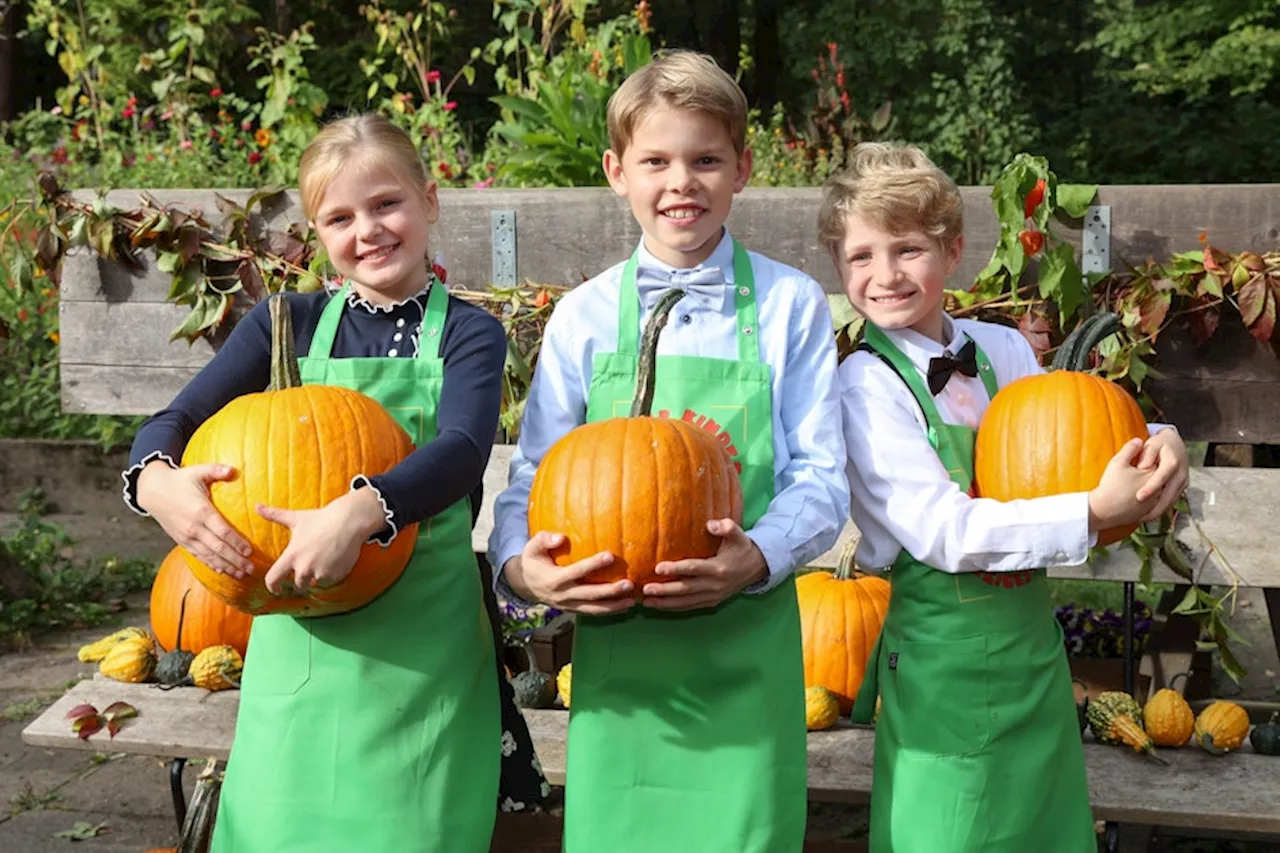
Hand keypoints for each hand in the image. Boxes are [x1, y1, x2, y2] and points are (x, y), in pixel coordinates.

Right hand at [137, 460, 253, 576]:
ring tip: (241, 574)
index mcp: (202, 511)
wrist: (152, 490)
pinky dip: (210, 564)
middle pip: (218, 548)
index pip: (223, 531)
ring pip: (209, 555)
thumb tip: (233, 469)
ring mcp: (187, 536)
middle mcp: (194, 527)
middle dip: (235, 560)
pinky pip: (198, 555)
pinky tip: (222, 571)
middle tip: (251, 568)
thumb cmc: (180, 479)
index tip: (250, 551)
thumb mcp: (197, 471)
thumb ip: (215, 470)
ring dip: (226, 566)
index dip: (237, 543)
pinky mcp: (181, 540)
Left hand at [259, 488, 387, 594]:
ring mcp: (321, 573)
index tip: (276, 589)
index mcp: (292, 556)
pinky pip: (330, 582)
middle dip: (303, 579)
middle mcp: (305, 567)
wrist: (349, 521)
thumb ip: (274, 515)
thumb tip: (256, 506)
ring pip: (316, 584)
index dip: (272, 587)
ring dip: (318, 577)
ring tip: (324, 561)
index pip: (273, 579)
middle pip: (298, 585)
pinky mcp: (336, 575)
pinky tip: (335, 561)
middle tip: (310, 567)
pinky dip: (331, 575)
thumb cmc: (321, 519)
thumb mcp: (296, 518)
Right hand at [503, 532, 635, 615]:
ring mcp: (568, 605)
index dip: (593, 564)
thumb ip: (544, 539)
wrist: (525, 585)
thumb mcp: (532, 547)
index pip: (576, 572)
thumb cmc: (533, 561)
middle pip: (589, 595)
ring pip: (593, 609)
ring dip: (613, 607)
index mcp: (554, 579)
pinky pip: (592, 613)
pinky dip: (609, 611)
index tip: (610, 556)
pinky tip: (624, 607)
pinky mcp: (573, 610)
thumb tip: (560, 537)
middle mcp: (562, 595)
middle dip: (610, 591)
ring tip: (632, 601)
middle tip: (629, 584)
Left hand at [641, 519, 767, 610]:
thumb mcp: (739, 534)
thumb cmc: (742, 548)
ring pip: (685, 602)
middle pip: (686, 589)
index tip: (658, 567)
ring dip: (665, 603)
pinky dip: (673, 607)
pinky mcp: (711, 602)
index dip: (676, 569)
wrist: (756, 568)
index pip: (694, 569)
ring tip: (645, 601)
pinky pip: (689, 606)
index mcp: (719, 568)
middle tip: (645, 589)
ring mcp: (712, 596)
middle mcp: (715, 585)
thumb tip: (710, 524)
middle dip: (664, 590)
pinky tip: (658, 606)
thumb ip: (726, 527)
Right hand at [1088, 438, 1159, 532]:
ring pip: (1161, 491)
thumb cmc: (1111, 485)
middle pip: (1161, 477)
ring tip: (1143, 484)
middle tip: (1141, 471)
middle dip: (1155, 473)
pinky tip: (1143, 498)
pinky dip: (1153, 501)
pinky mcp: (1149, 512)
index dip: (1150, 458)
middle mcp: (1159, 488)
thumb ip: (1130, 449)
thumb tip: (1138, 440)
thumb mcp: (1117, 462)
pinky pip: (1156, 505)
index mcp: (1152, 473)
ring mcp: (1155, 502)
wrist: (1105, 509)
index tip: (1142, 458)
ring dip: (1157, 487)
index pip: (1158, 462)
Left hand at [1135, 429, 1189, 520]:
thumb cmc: (1159, 444)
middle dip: (1156, 508)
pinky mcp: (1182, 486)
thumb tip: (1143, 467)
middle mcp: (1181, 474)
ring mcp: (1183, 481)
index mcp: (1172, 462)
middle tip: (1140, 518)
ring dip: (1159, 511)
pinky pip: (1173, 500)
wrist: (1175, 443)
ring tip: (1144, 519)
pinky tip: (1151, 515)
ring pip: (1172, 500)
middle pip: (1169, 494)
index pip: (1162, 476)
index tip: (1139, 497)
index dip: (1151, 488)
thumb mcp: (1151, 444)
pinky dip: (1163, 508)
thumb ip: (1147, 454)